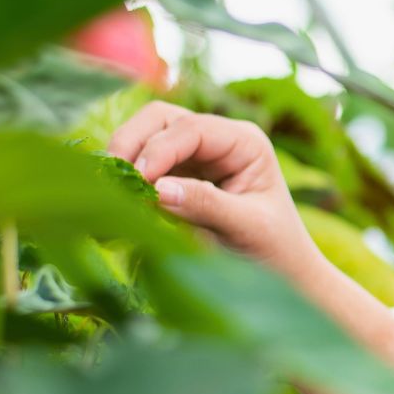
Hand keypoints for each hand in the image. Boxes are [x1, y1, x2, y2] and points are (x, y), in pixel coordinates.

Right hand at [107, 102, 320, 282]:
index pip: (192, 129)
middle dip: (132, 143)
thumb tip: (157, 189)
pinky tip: (114, 201)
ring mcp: (196, 156)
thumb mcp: (247, 227)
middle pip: (160, 120)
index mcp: (245, 142)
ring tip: (109, 191)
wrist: (283, 274)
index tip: (139, 181)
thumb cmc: (275, 249)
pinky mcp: (177, 177)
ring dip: (123, 159)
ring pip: (144, 137)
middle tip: (112, 180)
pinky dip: (124, 178)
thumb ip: (205, 205)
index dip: (159, 149)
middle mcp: (218, 139)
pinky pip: (142, 166)